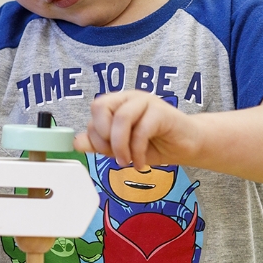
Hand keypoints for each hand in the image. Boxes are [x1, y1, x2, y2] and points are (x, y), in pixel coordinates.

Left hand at [74, 90, 199, 170]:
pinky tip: (141, 163)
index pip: (95, 111)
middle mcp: (129, 98)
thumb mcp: (122, 148)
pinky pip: (142, 130)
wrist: (186, 146)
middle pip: (101, 106)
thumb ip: (100, 144)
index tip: (107, 153)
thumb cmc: (154, 145)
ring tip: (126, 162)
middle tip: (115, 155)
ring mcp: (146, 101)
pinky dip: (137, 152)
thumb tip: (76, 142)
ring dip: (120, 146)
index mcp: (118, 103)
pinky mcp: (162, 111)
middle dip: (103, 136)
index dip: (95, 135)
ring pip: (122, 118)